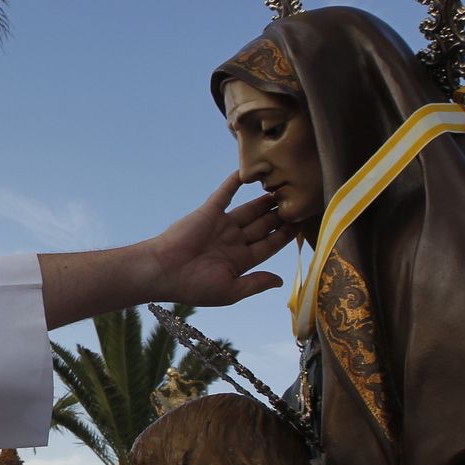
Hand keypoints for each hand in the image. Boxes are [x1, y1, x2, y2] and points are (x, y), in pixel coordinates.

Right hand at [147, 173, 294, 306]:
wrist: (162, 271)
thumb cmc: (193, 287)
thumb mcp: (230, 291)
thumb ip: (256, 284)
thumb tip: (281, 281)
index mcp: (239, 261)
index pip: (269, 245)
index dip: (285, 235)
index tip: (302, 224)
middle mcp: (232, 241)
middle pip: (263, 225)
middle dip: (280, 215)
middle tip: (299, 201)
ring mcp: (220, 225)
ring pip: (249, 210)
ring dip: (264, 200)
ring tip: (283, 188)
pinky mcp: (208, 212)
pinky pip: (224, 194)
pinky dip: (234, 183)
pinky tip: (246, 173)